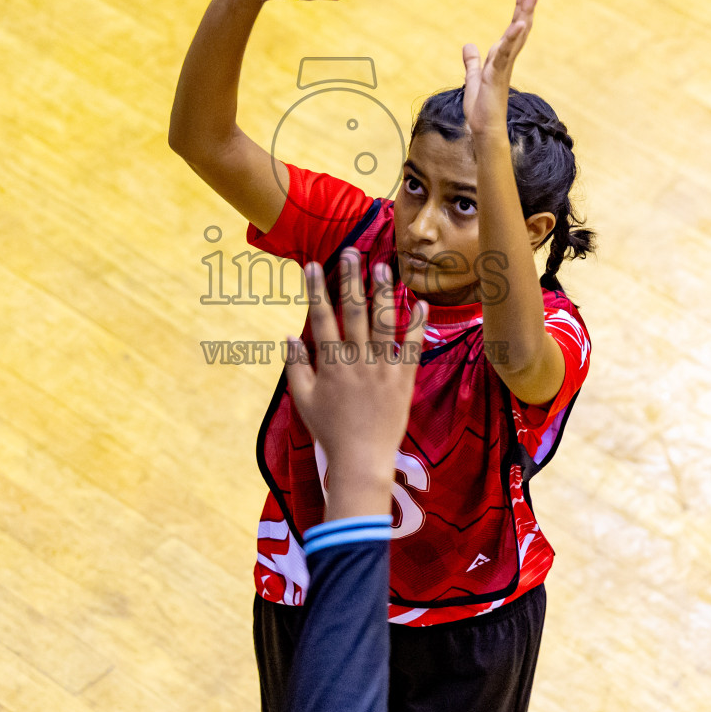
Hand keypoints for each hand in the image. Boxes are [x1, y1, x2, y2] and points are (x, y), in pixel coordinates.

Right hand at [286, 250, 427, 520]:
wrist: (362, 459)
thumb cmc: (329, 430)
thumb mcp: (303, 400)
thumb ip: (296, 366)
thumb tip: (290, 337)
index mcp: (331, 364)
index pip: (322, 317)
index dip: (317, 289)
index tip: (313, 266)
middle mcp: (358, 360)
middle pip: (355, 311)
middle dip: (352, 278)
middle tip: (351, 252)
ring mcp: (383, 368)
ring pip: (385, 322)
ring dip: (384, 292)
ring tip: (383, 266)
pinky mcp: (404, 379)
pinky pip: (413, 347)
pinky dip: (418, 324)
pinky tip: (420, 302)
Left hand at [462, 0, 539, 137]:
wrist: (483, 130)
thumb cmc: (481, 108)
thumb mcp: (472, 79)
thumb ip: (472, 62)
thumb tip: (469, 46)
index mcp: (500, 57)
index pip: (513, 28)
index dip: (519, 8)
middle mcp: (506, 59)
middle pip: (519, 25)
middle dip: (527, 4)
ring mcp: (503, 66)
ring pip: (517, 34)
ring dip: (524, 13)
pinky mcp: (497, 75)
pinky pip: (505, 53)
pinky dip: (512, 37)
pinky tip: (519, 23)